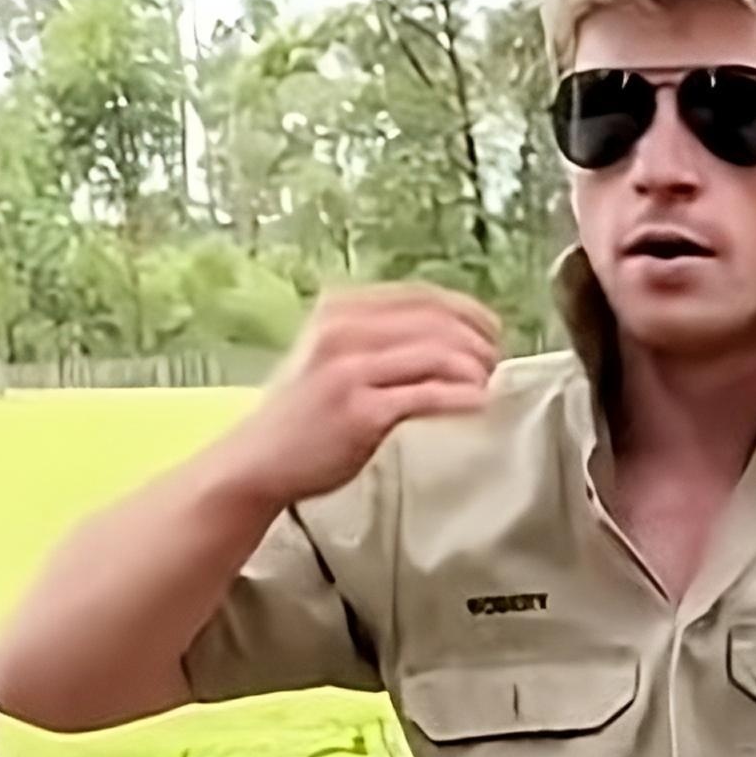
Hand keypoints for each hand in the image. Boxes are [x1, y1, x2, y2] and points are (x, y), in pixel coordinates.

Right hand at [231, 281, 502, 503]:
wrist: (258, 461)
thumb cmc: (300, 417)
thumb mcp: (329, 357)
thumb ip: (373, 341)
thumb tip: (439, 339)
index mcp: (339, 310)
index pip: (420, 295)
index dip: (466, 310)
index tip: (491, 330)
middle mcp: (344, 331)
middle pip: (436, 321)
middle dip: (477, 340)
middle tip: (496, 361)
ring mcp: (352, 370)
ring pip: (437, 354)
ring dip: (474, 368)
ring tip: (488, 383)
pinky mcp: (363, 411)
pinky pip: (427, 395)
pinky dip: (461, 397)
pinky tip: (477, 403)